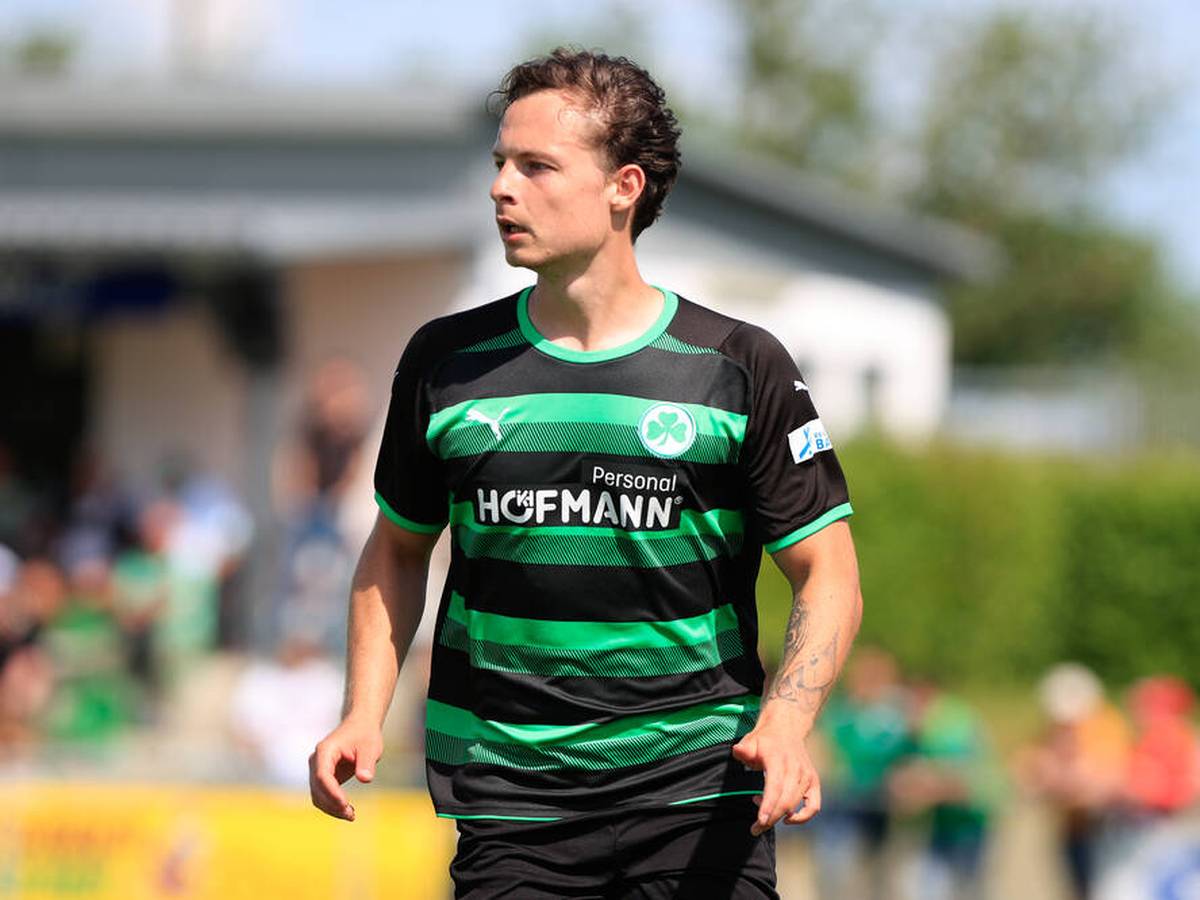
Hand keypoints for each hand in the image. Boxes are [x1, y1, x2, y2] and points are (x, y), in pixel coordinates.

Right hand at [309, 717, 382, 820]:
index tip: (345, 804)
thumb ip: (367, 762)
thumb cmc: (365, 735)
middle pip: (317, 788)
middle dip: (332, 804)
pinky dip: (333, 805)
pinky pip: (323, 796)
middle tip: (351, 815)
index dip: (332, 792)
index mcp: (325, 751)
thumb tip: (365, 779)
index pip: (323, 776)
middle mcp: (317, 761)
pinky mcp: (323, 777)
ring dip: (331, 808)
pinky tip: (348, 811)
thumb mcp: (371, 746)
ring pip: (318, 795)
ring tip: (351, 816)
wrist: (360, 726)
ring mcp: (318, 770)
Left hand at [731, 711, 821, 835]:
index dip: (769, 806)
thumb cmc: (765, 740)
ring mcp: (806, 776)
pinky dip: (803, 817)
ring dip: (779, 815)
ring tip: (763, 811)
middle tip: (755, 829)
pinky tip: (788, 819)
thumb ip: (744, 749)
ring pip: (796, 805)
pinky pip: (814, 806)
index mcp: (779, 759)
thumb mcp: (750, 741)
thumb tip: (737, 751)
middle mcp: (796, 769)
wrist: (786, 729)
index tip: (760, 821)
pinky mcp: (813, 782)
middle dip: (771, 819)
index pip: (776, 786)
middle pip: (786, 801)